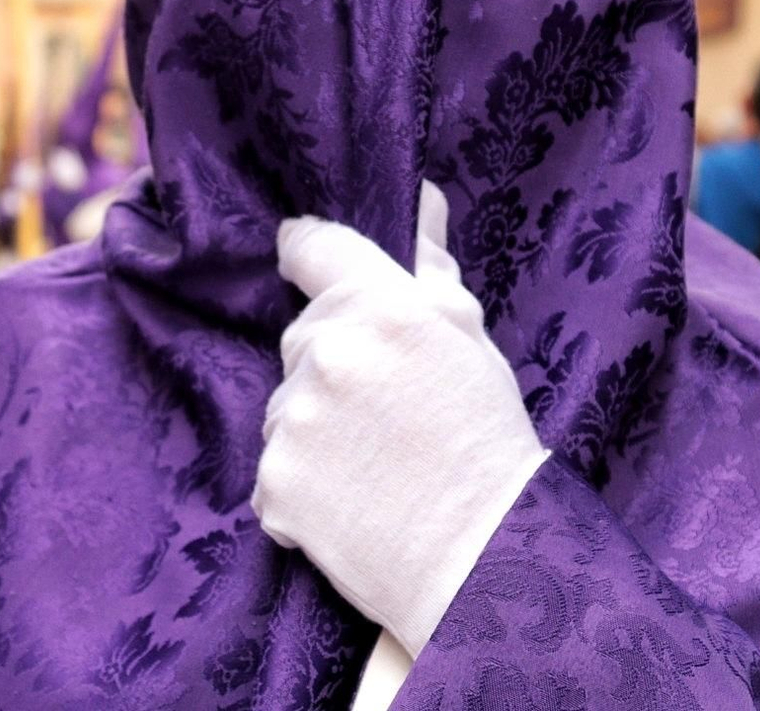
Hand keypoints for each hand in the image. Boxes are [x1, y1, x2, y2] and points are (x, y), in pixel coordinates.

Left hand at [253, 182, 548, 658]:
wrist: (486, 561)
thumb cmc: (487, 441)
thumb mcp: (469, 338)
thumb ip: (430, 266)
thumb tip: (419, 197)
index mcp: (383, 307)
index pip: (313, 248)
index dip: (304, 250)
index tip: (298, 250)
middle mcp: (328, 353)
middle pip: (302, 337)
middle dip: (333, 363)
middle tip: (388, 410)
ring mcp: (292, 420)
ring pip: (285, 403)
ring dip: (314, 425)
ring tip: (375, 462)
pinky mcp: (272, 483)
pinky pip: (275, 467)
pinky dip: (303, 484)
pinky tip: (352, 501)